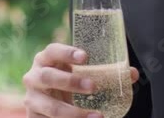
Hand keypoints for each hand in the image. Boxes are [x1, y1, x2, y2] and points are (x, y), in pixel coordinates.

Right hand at [22, 42, 139, 117]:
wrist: (46, 106)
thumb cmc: (65, 84)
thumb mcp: (79, 75)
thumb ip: (103, 74)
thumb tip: (132, 74)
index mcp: (45, 60)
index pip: (52, 51)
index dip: (67, 52)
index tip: (85, 57)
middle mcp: (34, 77)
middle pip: (48, 77)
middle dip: (71, 82)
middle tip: (93, 86)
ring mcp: (32, 99)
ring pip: (51, 107)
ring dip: (74, 113)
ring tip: (97, 116)